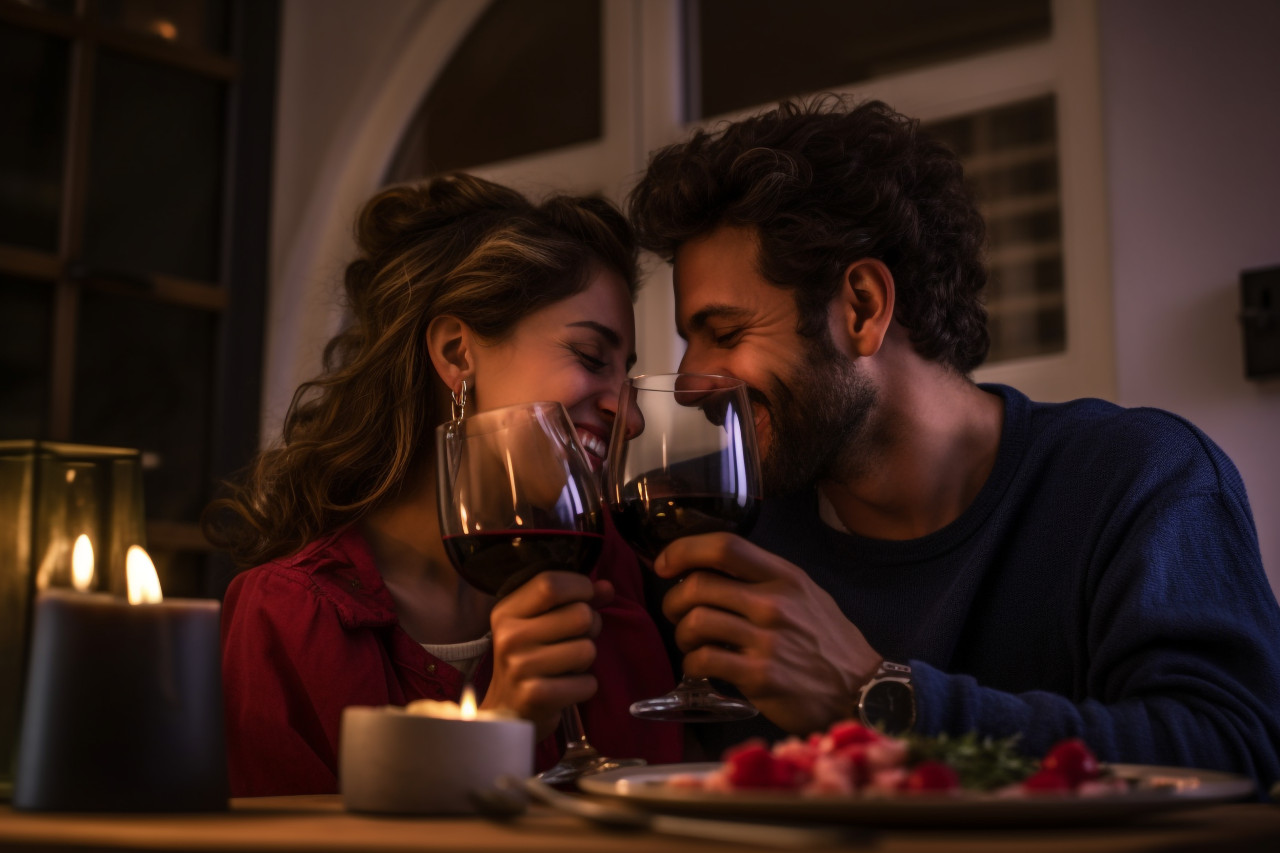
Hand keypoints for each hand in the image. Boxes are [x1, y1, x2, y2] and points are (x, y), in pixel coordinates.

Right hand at [480, 572, 612, 739]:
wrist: (509, 712)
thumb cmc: (531, 659)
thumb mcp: (543, 623)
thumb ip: (575, 600)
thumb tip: (607, 588)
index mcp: (507, 612)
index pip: (550, 584)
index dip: (580, 587)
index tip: (585, 598)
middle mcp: (509, 636)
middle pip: (580, 614)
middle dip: (591, 626)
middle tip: (576, 639)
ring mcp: (520, 667)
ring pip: (587, 649)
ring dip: (586, 660)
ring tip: (567, 666)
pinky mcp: (535, 696)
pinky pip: (587, 682)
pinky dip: (585, 686)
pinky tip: (565, 688)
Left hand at [654, 533, 881, 734]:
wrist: (863, 691)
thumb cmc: (828, 642)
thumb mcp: (806, 594)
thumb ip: (764, 578)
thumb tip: (710, 567)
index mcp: (784, 577)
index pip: (724, 546)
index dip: (684, 550)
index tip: (666, 563)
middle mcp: (774, 604)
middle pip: (698, 585)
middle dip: (674, 600)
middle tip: (677, 613)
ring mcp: (767, 641)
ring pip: (695, 623)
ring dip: (681, 634)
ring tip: (690, 643)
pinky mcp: (760, 676)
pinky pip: (703, 661)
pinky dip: (691, 664)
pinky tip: (701, 667)